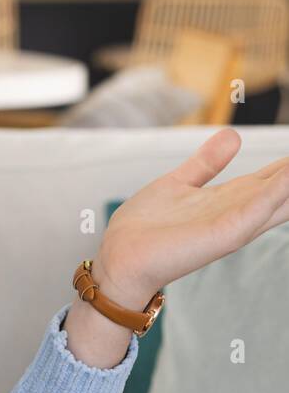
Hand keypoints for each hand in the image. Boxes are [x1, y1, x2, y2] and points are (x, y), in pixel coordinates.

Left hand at [92, 127, 288, 310]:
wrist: (121, 257)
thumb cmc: (146, 227)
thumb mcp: (181, 183)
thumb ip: (208, 162)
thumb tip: (234, 135)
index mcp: (231, 199)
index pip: (276, 178)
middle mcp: (239, 212)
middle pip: (285, 188)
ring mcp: (233, 224)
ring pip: (279, 198)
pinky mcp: (221, 235)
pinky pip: (254, 210)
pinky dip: (275, 193)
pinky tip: (288, 176)